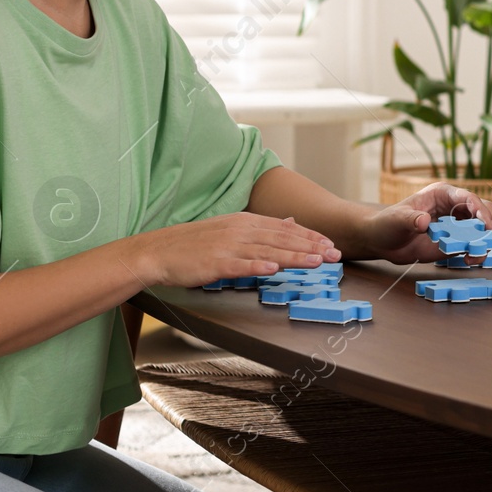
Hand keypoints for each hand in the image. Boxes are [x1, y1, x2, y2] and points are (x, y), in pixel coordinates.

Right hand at [133, 212, 339, 287]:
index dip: (309, 236)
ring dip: (293, 256)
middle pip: (282, 238)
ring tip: (315, 261)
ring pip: (267, 251)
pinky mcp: (215, 263)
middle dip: (310, 246)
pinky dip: (258, 267)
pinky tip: (274, 270)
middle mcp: (240, 230)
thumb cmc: (195, 243)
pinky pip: (240, 265)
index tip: (330, 244)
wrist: (158, 251)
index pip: (285, 228)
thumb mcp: (231, 228)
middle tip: (334, 254)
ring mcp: (228, 246)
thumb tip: (292, 222)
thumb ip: (263, 227)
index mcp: (245, 222)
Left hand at [361, 182, 491, 265]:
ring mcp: (457, 224)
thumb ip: (410, 219)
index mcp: (442, 194)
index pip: (468, 198)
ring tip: (476, 255)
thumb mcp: (397, 219)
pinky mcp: (456, 240)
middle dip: (490, 223)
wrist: (383, 242)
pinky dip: (478, 252)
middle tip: (488, 239)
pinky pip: (474, 244)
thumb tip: (423, 221)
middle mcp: (454, 207)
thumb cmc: (388, 223)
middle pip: (484, 210)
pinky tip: (469, 260)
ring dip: (486, 241)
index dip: (479, 209)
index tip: (484, 223)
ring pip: (484, 227)